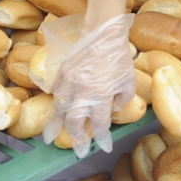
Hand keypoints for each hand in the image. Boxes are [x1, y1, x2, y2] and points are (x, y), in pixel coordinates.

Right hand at [41, 13, 135, 157]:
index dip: (101, 138)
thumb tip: (113, 109)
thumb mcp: (128, 80)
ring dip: (57, 124)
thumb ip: (123, 98)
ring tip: (52, 135)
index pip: (99, 124)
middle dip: (75, 137)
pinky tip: (54, 110)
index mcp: (101, 96)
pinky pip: (55, 93)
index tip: (102, 147)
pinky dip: (54, 104)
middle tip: (77, 148)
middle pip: (74, 122)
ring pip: (59, 109)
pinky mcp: (61, 72)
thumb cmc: (118, 56)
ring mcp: (69, 82)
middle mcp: (82, 92)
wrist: (102, 33)